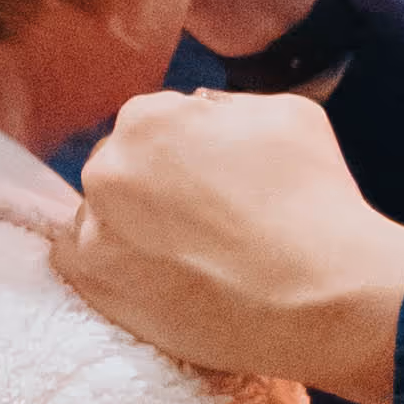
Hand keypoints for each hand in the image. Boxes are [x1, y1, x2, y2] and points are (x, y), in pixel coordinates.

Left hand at [57, 91, 403, 403]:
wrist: (322, 297)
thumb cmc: (313, 202)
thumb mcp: (286, 113)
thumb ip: (227, 105)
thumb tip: (202, 114)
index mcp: (149, 117)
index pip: (152, 126)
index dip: (186, 156)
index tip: (214, 185)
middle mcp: (110, 166)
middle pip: (122, 169)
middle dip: (155, 189)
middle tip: (205, 224)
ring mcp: (95, 227)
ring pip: (103, 216)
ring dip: (133, 229)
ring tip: (190, 260)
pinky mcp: (93, 284)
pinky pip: (81, 263)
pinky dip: (112, 268)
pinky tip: (158, 279)